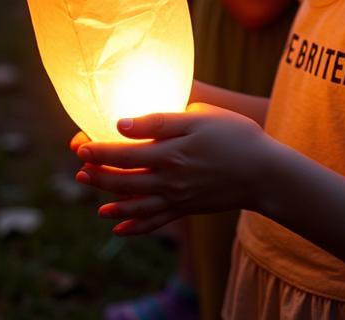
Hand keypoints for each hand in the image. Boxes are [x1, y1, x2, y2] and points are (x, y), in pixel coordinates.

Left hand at [73, 103, 271, 234]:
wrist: (265, 172)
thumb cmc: (235, 135)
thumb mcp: (199, 116)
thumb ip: (159, 120)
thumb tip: (123, 124)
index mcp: (170, 152)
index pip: (124, 152)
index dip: (99, 150)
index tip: (80, 145)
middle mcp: (169, 179)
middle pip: (124, 180)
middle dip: (98, 176)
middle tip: (79, 170)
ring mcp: (178, 197)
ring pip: (136, 203)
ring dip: (111, 201)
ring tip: (93, 198)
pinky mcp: (188, 208)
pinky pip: (156, 222)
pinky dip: (135, 226)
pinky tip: (118, 227)